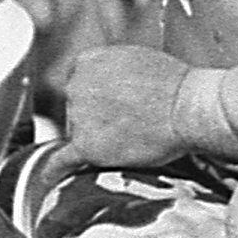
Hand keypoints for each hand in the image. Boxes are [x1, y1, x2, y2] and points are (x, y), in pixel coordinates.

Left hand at [61, 44, 199, 166]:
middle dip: (98, 119)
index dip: (98, 99)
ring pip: (78, 134)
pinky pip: (63, 161)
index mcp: (86, 62)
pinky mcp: (87, 146)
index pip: (79, 84)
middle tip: (131, 123)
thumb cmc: (173, 85)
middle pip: (75, 110)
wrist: (186, 109)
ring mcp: (78, 117)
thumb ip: (111, 71)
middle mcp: (75, 86)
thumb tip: (109, 86)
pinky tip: (50, 179)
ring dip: (98, 139)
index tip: (113, 106)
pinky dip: (54, 171)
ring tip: (132, 137)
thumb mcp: (135, 59)